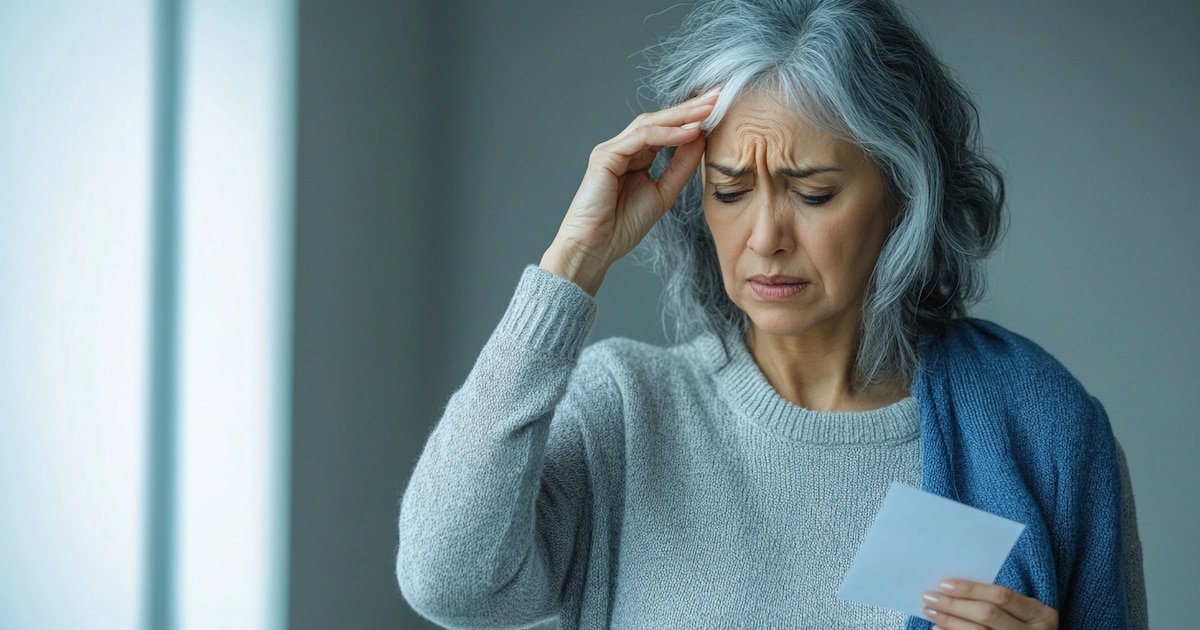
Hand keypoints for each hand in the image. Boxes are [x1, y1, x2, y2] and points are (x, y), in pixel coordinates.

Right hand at [540, 89, 717, 294]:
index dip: (692, 120)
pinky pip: (641, 138)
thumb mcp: (663, 193)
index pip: (666, 130)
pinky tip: (690, 132)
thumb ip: (680, 167)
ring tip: (708, 109)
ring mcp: (612, 150)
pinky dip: (667, 134)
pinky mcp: (605, 156)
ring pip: (650, 123)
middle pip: (659, 120)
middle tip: (719, 97)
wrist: (594, 248)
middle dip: (689, 108)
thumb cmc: (621, 227)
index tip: (720, 112)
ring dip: (681, 115)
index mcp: (635, 157)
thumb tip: (701, 139)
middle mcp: (622, 149)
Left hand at [921, 579, 1057, 628]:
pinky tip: (938, 628)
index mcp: (1040, 614)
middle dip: (954, 605)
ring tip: (929, 611)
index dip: (971, 589)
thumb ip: (996, 599)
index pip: (1002, 596)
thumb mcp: (1021, 611)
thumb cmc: (1021, 623)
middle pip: (987, 615)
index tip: (943, 584)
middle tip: (929, 597)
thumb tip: (950, 587)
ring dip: (949, 621)